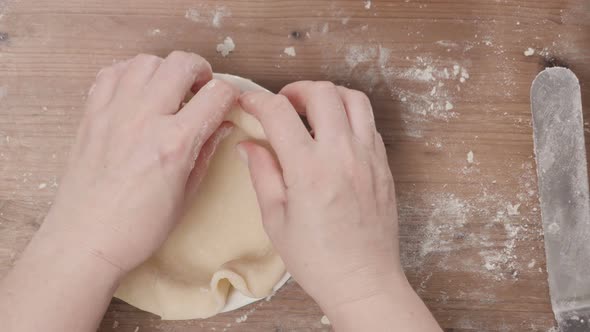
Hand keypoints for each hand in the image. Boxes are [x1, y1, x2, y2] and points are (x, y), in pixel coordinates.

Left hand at [42, 52, 237, 273]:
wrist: (85, 239)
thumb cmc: (139, 227)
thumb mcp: (186, 195)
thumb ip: (206, 152)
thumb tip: (223, 124)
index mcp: (175, 143)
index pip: (216, 95)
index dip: (230, 94)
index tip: (228, 103)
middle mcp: (144, 118)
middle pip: (181, 64)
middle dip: (201, 70)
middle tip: (201, 88)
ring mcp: (114, 112)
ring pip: (146, 61)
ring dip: (165, 69)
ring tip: (169, 90)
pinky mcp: (91, 114)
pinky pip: (113, 72)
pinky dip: (131, 73)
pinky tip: (138, 93)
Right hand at [237, 81, 402, 309]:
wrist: (363, 281)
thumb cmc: (318, 259)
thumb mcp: (276, 219)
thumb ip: (262, 173)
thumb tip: (249, 145)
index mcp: (309, 170)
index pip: (279, 112)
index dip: (258, 100)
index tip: (248, 102)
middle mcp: (342, 155)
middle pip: (322, 92)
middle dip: (295, 90)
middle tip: (282, 105)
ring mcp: (368, 157)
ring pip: (353, 99)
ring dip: (328, 96)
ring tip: (311, 112)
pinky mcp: (383, 165)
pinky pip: (369, 123)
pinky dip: (349, 116)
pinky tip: (335, 134)